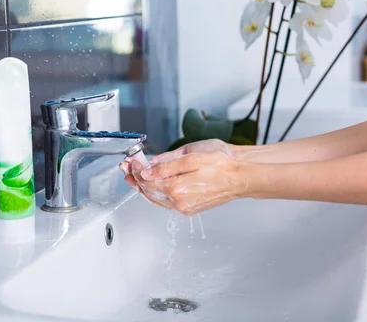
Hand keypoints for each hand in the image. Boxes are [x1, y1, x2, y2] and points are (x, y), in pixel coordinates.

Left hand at [128, 151, 249, 215]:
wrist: (241, 177)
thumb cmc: (221, 164)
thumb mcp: (191, 157)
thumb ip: (166, 166)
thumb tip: (146, 171)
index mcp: (177, 189)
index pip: (147, 181)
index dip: (136, 170)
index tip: (131, 160)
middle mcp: (179, 202)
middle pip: (148, 191)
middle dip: (135, 178)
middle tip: (126, 167)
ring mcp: (184, 207)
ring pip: (156, 198)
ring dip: (143, 186)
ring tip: (133, 175)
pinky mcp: (189, 208)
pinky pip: (166, 202)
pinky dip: (155, 192)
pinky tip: (152, 184)